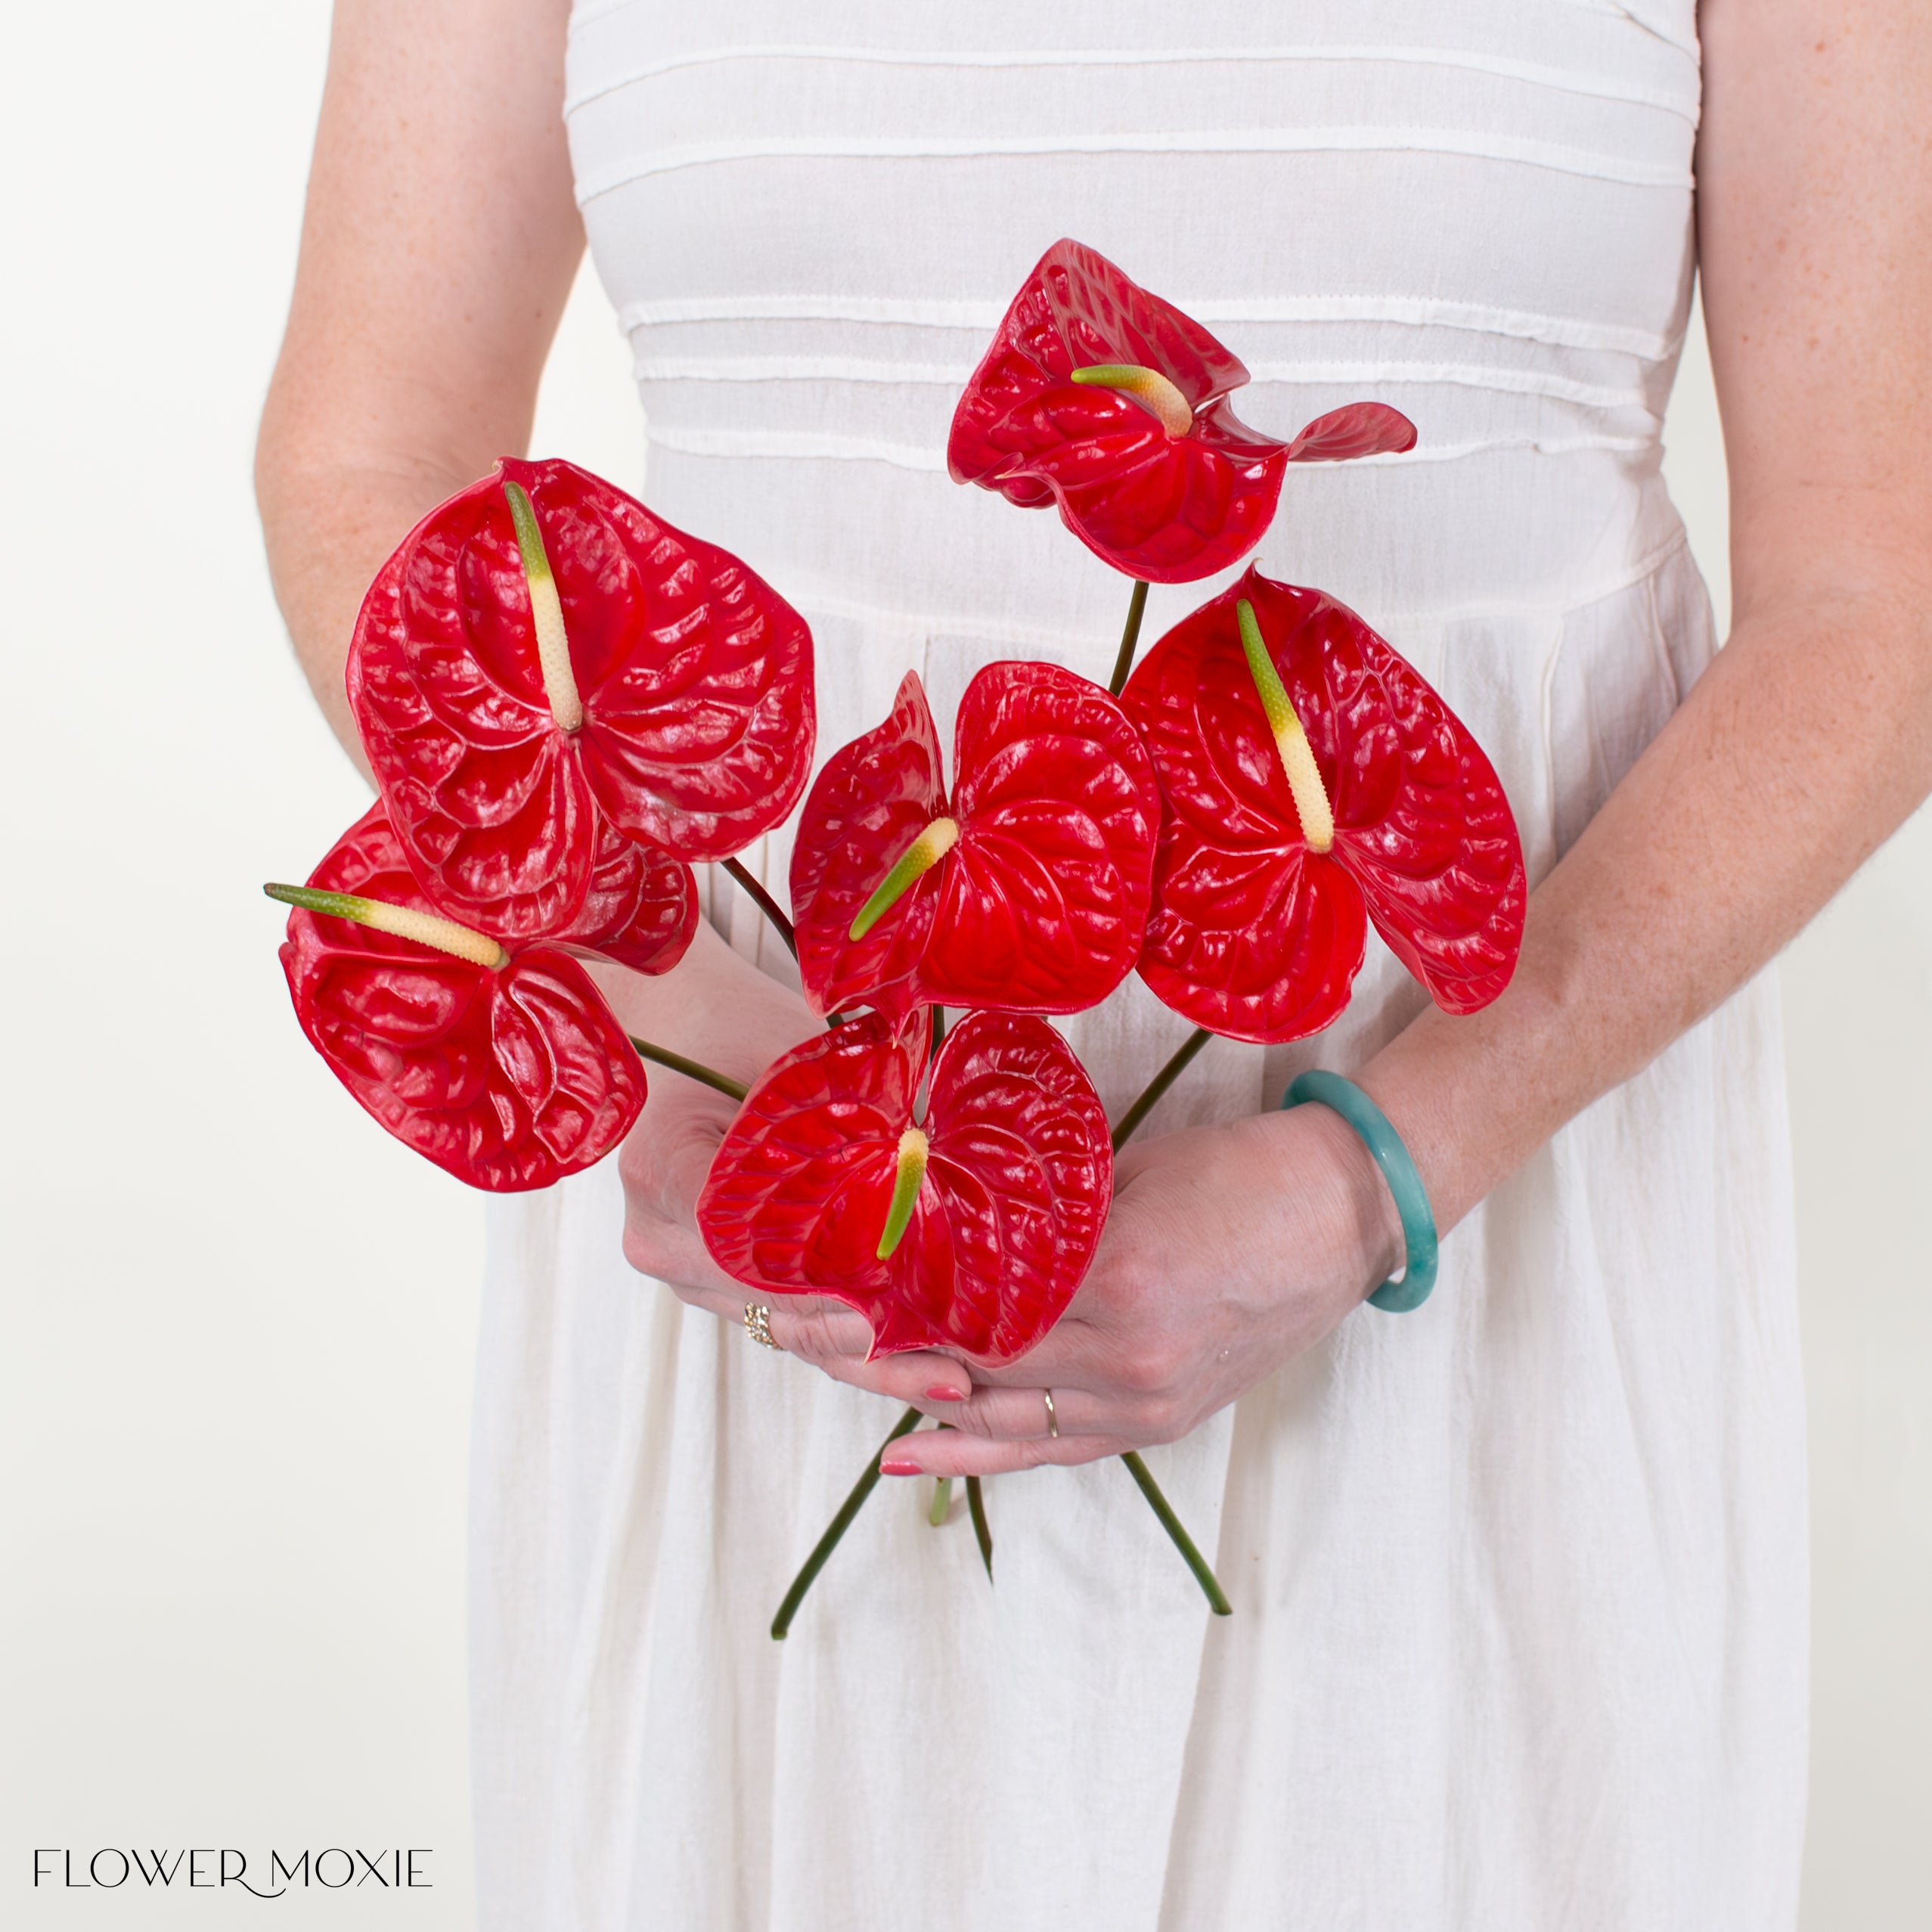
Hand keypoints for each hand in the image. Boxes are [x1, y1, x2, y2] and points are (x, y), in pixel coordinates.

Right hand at [603, 927, 975, 1401]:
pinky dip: (853, 1343)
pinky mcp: (712, 1283)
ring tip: (950, 1386)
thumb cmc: (737, 1025)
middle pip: (769, 1307)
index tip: (890, 1311)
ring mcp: (681, 1269)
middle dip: (864, 1342)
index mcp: (661, 1170)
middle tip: (946, 1371)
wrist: (679, 1023)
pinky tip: (921, 1369)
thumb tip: (942, 1171)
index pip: (746, 1251)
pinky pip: (784, 1323)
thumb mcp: (793, 1057)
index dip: (824, 1288)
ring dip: (869, 1361)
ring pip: (783, 1331)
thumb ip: (851, 1117)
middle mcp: (657, 1237)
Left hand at [862, 1101, 1403, 1477]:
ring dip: (916, 1400)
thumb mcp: (1131, 1172)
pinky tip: (910, 1455)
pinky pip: (1053, 1448)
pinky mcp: (1159, 1420)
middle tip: (802, 1329)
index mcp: (1117, 1275)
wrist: (1345, 1213)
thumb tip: (957, 1215)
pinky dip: (979, 1454)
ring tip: (834, 1381)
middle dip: (882, 1348)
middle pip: (974, 1362)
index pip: (975, 1301)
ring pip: (1002, 1414)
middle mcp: (1125, 1354)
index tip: (827, 1281)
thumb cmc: (1240, 1172)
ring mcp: (1144, 1399)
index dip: (893, 1296)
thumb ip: (1047, 1212)